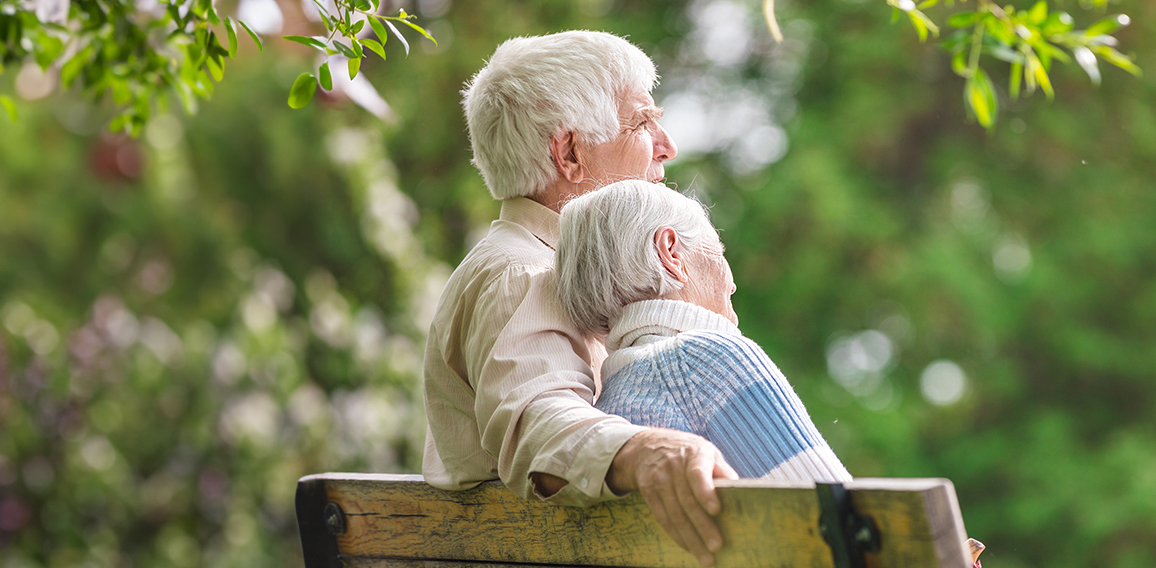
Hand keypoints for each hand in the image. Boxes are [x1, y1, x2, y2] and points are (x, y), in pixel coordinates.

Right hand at [607, 428, 738, 566]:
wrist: (648, 446)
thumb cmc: (689, 453)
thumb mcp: (707, 453)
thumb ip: (723, 471)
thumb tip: (741, 492)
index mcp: (694, 453)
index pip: (697, 473)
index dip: (705, 492)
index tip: (716, 510)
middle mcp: (673, 466)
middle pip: (687, 501)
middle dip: (702, 526)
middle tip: (716, 547)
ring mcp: (658, 479)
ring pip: (674, 514)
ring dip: (690, 538)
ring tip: (705, 557)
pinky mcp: (647, 491)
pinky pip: (662, 518)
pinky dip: (676, 535)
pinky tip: (688, 547)